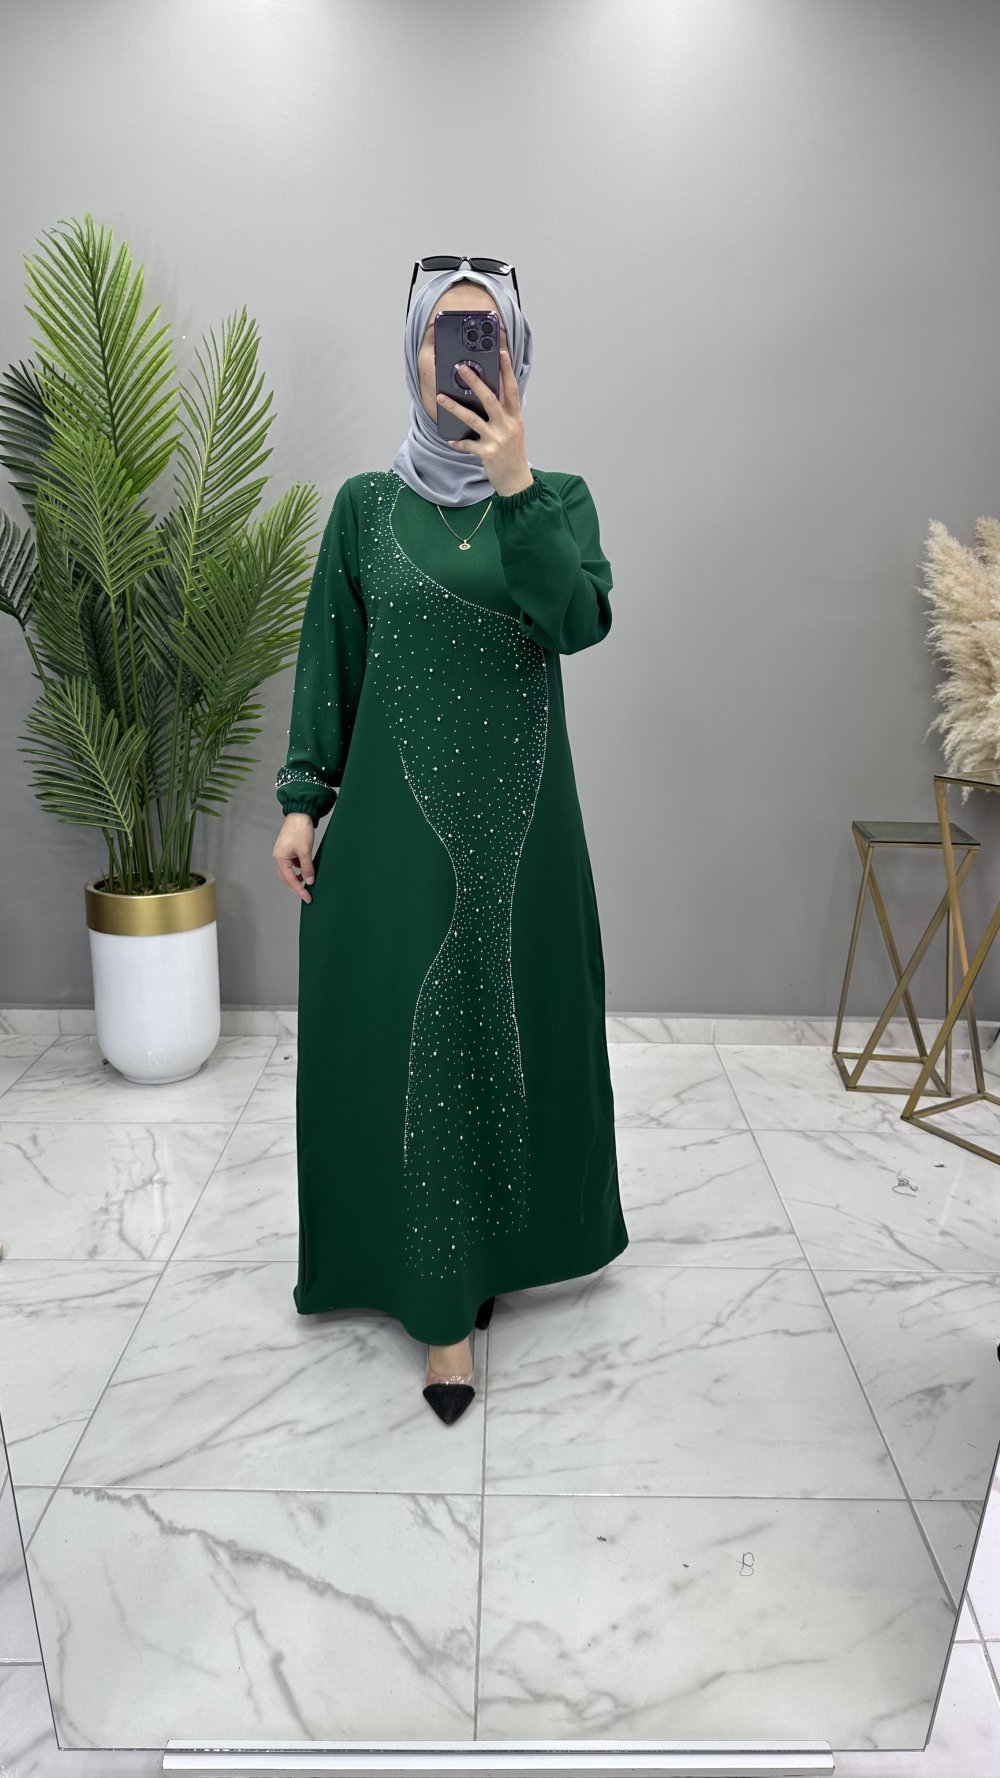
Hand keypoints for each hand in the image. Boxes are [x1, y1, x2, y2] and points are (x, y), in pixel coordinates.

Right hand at [273, 812, 316, 902]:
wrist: (300, 813)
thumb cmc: (300, 829)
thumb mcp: (305, 851)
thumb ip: (307, 867)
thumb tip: (309, 881)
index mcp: (280, 858)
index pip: (290, 880)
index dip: (299, 890)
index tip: (307, 898)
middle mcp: (279, 857)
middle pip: (286, 878)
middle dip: (296, 888)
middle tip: (307, 896)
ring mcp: (283, 854)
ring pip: (289, 872)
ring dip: (297, 879)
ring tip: (308, 884)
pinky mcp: (288, 850)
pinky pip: (293, 865)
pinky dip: (299, 870)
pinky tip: (306, 871)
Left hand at [436, 346, 532, 497]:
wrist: (517, 480)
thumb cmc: (513, 453)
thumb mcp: (514, 429)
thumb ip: (504, 413)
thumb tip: (487, 395)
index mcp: (515, 417)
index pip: (512, 388)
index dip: (507, 370)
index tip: (501, 353)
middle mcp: (507, 425)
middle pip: (490, 398)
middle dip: (475, 381)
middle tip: (462, 368)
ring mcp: (497, 439)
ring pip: (473, 418)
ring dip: (455, 407)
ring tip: (441, 397)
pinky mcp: (487, 453)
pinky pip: (467, 444)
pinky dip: (458, 442)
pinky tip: (450, 440)